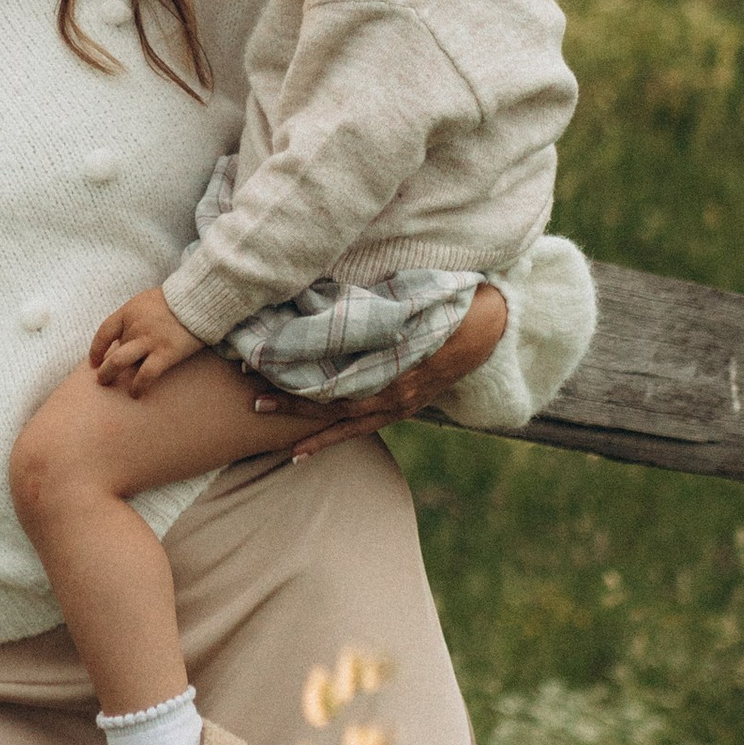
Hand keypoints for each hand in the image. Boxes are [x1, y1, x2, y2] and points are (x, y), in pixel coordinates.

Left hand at [90, 287, 206, 395]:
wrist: (199, 298)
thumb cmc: (177, 300)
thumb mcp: (148, 301)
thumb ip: (136, 318)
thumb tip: (129, 336)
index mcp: (129, 311)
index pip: (104, 331)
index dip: (97, 348)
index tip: (94, 361)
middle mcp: (135, 326)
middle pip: (113, 351)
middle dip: (103, 368)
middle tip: (101, 379)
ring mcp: (149, 340)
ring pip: (119, 362)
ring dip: (110, 375)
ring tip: (108, 384)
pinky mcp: (166, 352)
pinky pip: (146, 374)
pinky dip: (138, 386)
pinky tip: (136, 393)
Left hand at [273, 281, 508, 459]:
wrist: (487, 326)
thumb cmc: (444, 303)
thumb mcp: (410, 299)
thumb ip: (374, 306)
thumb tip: (328, 295)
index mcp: (394, 365)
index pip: (338, 378)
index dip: (302, 377)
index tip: (267, 365)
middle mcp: (396, 392)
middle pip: (337, 403)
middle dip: (296, 403)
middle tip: (256, 400)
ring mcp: (401, 404)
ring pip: (349, 423)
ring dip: (313, 430)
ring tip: (280, 442)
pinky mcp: (403, 408)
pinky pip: (364, 427)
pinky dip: (335, 436)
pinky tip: (304, 449)